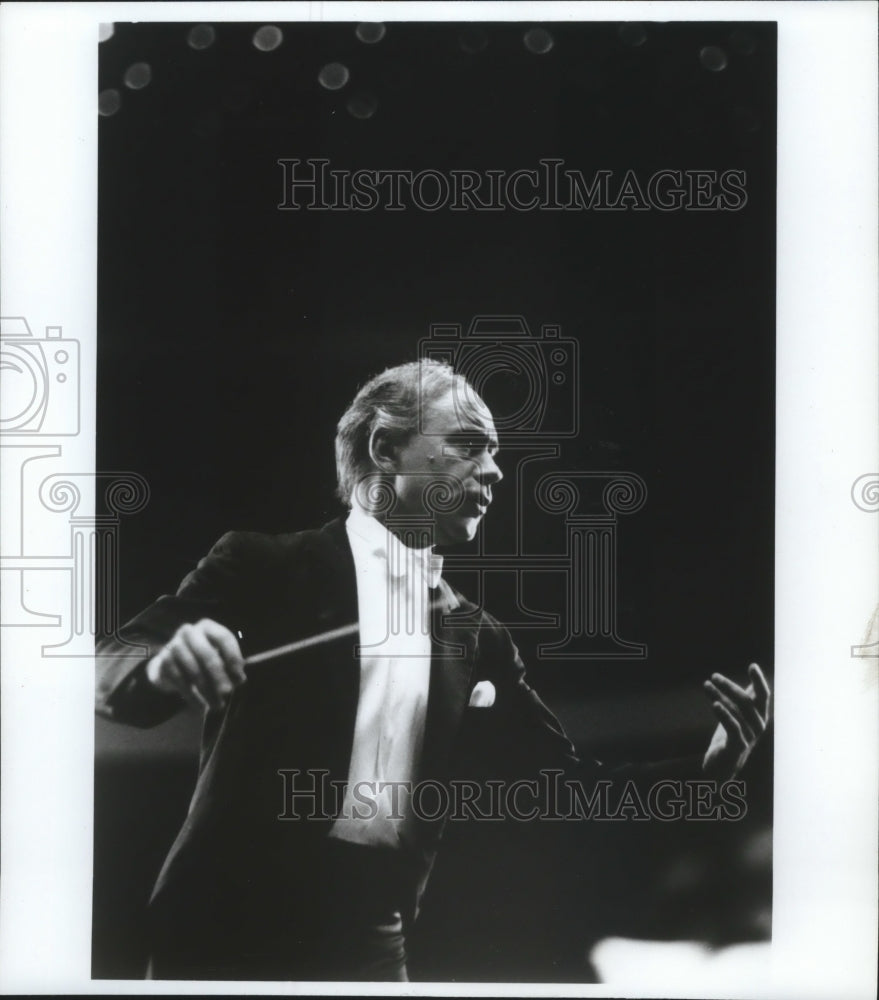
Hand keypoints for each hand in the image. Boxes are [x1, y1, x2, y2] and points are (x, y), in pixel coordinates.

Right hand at [146, 619, 245, 709]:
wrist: (170, 664)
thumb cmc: (201, 659)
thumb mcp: (217, 656)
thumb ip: (229, 665)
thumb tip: (239, 679)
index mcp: (207, 626)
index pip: (224, 638)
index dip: (233, 658)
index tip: (240, 678)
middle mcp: (189, 631)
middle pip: (207, 655)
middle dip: (219, 676)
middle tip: (228, 692)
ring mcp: (174, 645)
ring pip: (194, 671)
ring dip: (207, 690)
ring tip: (217, 705)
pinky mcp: (164, 662)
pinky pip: (180, 682)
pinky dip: (192, 697)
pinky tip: (201, 707)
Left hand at [701, 662, 770, 779]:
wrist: (723, 765)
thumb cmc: (732, 735)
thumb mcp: (739, 713)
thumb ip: (746, 695)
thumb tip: (755, 672)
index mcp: (760, 715)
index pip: (763, 695)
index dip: (759, 681)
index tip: (752, 666)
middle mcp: (758, 725)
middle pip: (746, 701)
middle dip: (729, 687)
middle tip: (714, 676)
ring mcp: (749, 737)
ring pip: (735, 712)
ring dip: (719, 696)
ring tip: (706, 685)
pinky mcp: (738, 746)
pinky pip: (733, 727)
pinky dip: (724, 715)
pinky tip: (715, 704)